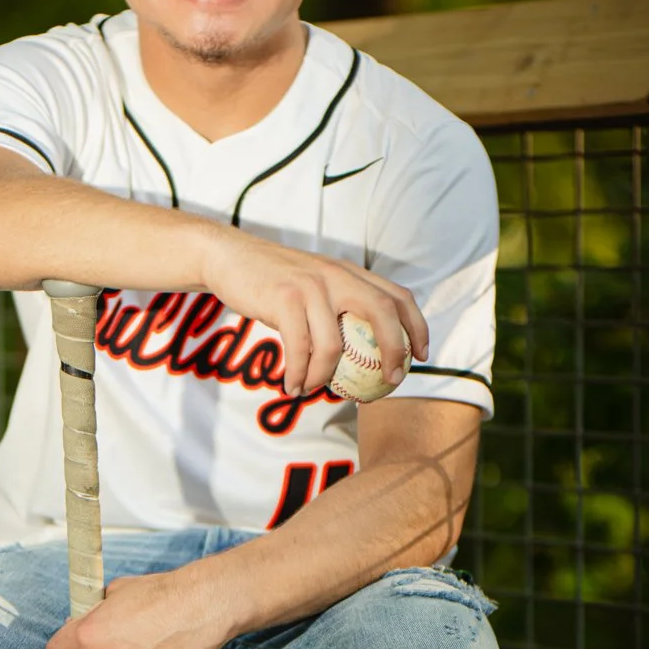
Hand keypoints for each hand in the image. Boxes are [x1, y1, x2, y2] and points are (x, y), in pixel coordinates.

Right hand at [202, 227, 427, 397]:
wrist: (229, 258)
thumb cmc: (273, 282)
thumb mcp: (314, 284)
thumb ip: (338, 305)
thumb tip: (361, 352)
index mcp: (350, 272)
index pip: (398, 296)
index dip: (417, 327)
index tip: (419, 357)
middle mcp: (336, 275)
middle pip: (382, 312)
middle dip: (393, 350)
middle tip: (390, 381)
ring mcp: (311, 286)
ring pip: (333, 345)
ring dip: (325, 377)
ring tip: (314, 390)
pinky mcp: (284, 299)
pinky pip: (299, 349)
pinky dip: (299, 374)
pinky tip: (292, 387)